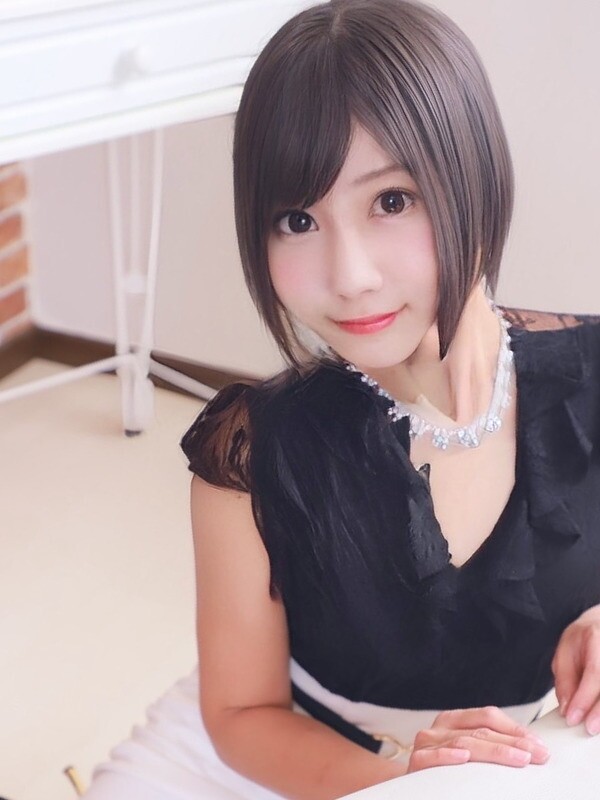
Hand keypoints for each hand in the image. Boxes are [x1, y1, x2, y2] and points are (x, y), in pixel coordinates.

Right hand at [406, 706, 548, 772]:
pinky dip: (447, 756)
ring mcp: (426, 743)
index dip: (515, 729)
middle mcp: (439, 727)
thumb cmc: (446, 773)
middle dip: (513, 742)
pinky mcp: (415, 762)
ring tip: (520, 759)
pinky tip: (464, 758)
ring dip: (495, 751)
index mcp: (453, 719)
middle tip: (539, 755)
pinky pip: (432, 757)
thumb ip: (489, 745)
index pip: (487, 716)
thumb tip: (533, 749)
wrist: (410, 790)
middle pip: (480, 730)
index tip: (540, 746)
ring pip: (463, 743)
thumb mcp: (469, 754)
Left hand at [552, 604, 599, 734]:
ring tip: (596, 726)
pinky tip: (599, 718)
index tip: (572, 717)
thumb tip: (566, 708)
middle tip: (587, 728)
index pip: (595, 673)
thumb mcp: (565, 651)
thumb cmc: (583, 639)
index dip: (584, 699)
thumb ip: (565, 679)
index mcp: (597, 638)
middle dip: (599, 711)